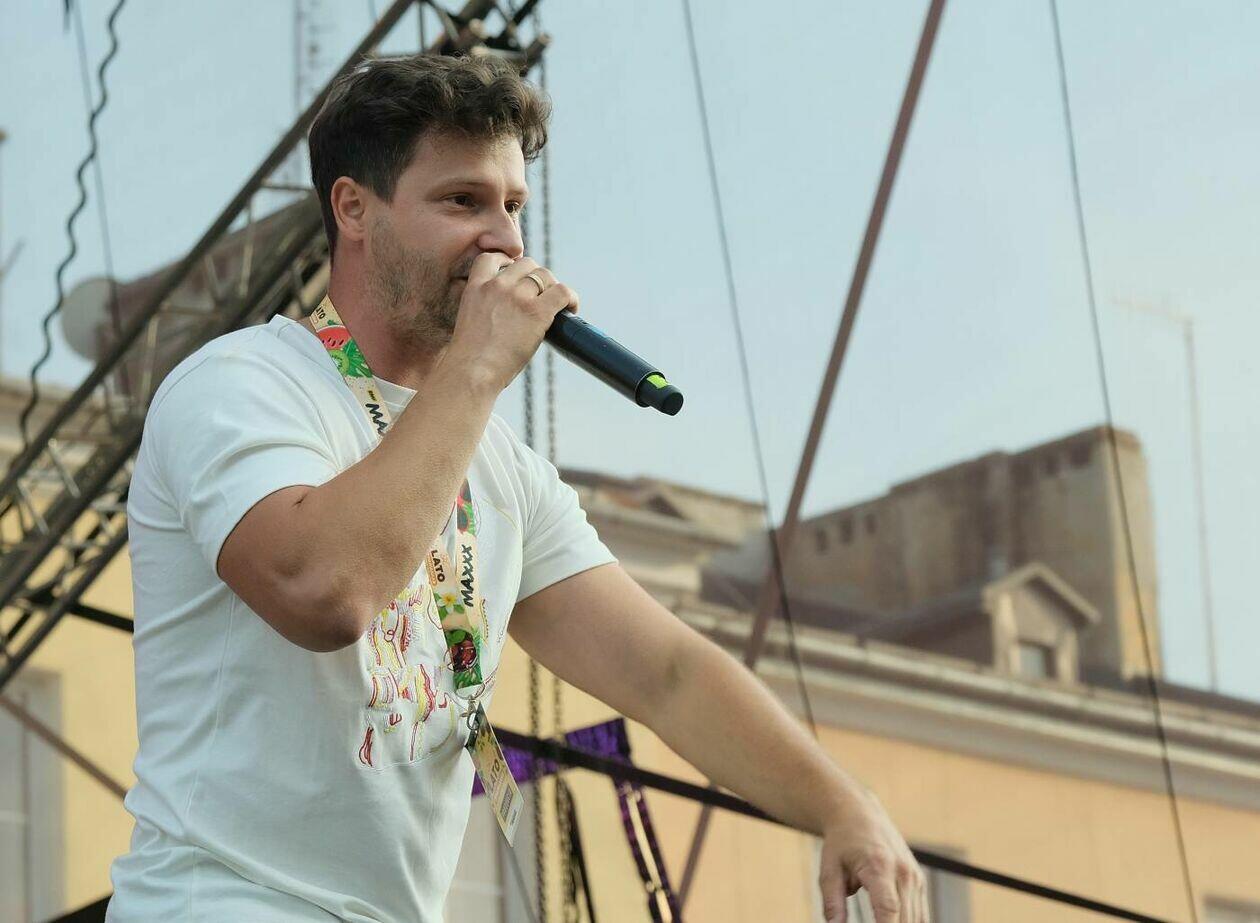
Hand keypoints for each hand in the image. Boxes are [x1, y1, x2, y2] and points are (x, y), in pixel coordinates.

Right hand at [444, 252, 578, 392]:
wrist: (471, 373)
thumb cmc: (469, 360)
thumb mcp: (469, 321)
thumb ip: (486, 308)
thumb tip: (509, 315)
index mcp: (475, 287)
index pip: (492, 258)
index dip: (509, 263)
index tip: (517, 277)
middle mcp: (496, 286)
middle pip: (526, 264)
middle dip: (536, 278)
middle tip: (541, 297)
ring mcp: (516, 296)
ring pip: (545, 275)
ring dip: (553, 288)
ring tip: (556, 306)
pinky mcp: (536, 311)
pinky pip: (562, 292)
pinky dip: (571, 298)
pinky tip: (571, 309)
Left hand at [818, 787, 928, 922]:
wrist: (859, 815)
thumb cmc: (840, 843)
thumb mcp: (828, 870)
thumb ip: (832, 903)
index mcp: (879, 866)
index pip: (889, 909)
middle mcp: (903, 872)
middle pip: (906, 920)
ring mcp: (915, 877)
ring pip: (917, 920)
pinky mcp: (919, 882)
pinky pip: (921, 914)